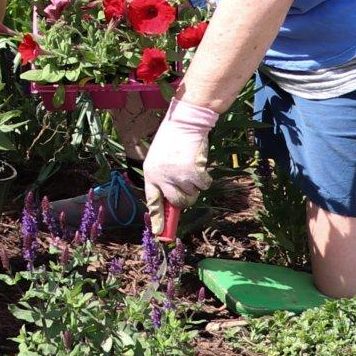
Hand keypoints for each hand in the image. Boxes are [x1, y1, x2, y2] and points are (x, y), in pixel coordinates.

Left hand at [140, 96, 219, 232]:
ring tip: (190, 166)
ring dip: (195, 184)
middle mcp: (162, 178)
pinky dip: (205, 177)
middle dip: (185, 199)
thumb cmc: (172, 138)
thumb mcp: (160, 159)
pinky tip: (199, 164)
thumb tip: (172, 201)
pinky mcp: (193, 173)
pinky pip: (204, 185)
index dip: (157, 218)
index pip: (153, 201)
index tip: (159, 232)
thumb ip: (163, 178)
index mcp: (150, 174)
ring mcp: (178, 177)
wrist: (185, 122)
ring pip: (193, 194)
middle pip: (177, 203)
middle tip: (188, 187)